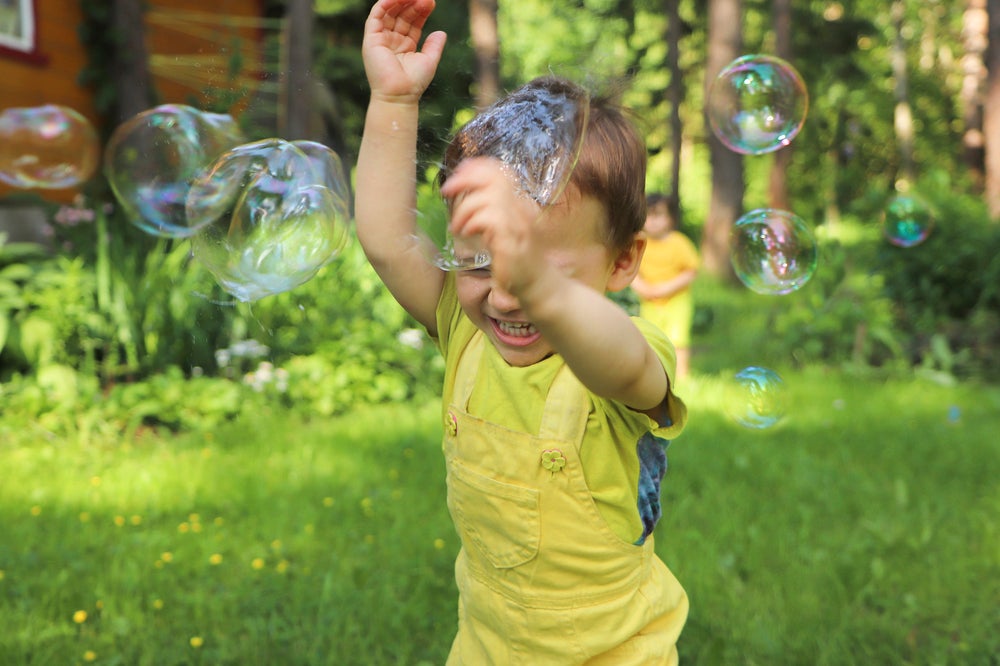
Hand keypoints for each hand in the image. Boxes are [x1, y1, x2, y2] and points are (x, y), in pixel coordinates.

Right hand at [363, 0, 446, 102]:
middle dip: (413, 3)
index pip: (413, 22)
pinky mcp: (371, 39)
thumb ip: (434, 46)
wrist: (399, 94)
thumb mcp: (429, 60)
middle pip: (402, 14)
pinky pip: (376, 16)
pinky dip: (384, 4)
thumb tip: (441, 32)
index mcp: (405, 45)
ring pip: (389, 12)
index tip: (431, 2)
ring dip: (400, 1)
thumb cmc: (414, 82)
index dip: (421, 11)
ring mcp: (381, 38)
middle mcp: (392, 40)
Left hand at [442, 158, 544, 296]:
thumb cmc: (517, 260)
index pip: (500, 171)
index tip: (458, 172)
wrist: (538, 286)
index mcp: (519, 203)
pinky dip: (472, 223)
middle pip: (494, 178)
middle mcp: (522, 210)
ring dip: (465, 209)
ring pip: (488, 198)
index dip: (477, 166)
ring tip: (458, 227)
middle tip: (447, 191)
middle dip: (465, 180)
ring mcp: (519, 225)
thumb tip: (465, 193)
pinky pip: (490, 220)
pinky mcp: (513, 242)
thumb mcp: (502, 229)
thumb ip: (489, 211)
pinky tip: (467, 233)